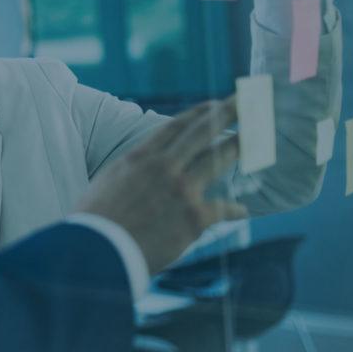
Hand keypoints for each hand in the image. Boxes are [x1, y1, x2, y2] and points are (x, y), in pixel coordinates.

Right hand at [76, 98, 247, 273]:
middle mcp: (164, 167)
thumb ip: (130, 171)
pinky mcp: (195, 218)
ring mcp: (182, 190)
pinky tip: (243, 211)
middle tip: (248, 102)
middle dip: (229, 112)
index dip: (200, 113)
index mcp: (140, 156)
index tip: (215, 105)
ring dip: (241, 147)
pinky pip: (224, 209)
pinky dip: (235, 210)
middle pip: (203, 131)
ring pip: (219, 160)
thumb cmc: (95, 220)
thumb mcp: (107, 182)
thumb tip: (140, 170)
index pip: (177, 126)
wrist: (99, 250)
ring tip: (257, 139)